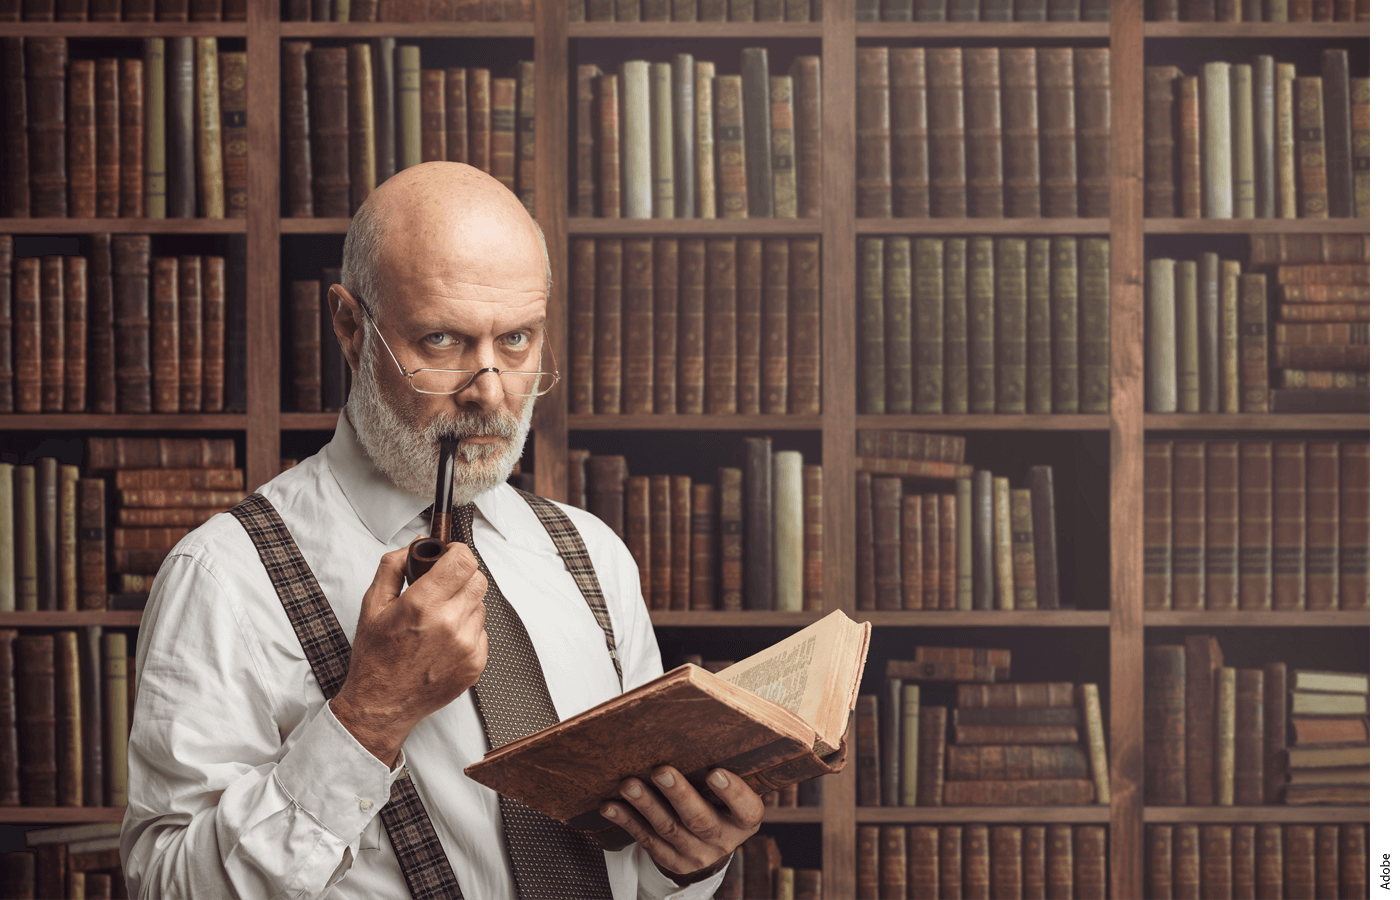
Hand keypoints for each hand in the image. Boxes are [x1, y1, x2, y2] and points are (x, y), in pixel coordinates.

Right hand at [330, 542, 489, 765]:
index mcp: (423, 605)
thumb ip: (393, 566)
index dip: (458, 552)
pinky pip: (482, 631)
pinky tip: (445, 640)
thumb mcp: (372, 605)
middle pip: (478, 579)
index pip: (463, 561)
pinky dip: (467, 629)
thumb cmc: (375, 658)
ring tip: (439, 618)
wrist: (382, 705)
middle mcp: (450, 624)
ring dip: (464, 604)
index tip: (449, 555)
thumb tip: (417, 544)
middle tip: (443, 586)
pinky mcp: (476, 663)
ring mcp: (466, 646)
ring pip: (481, 605)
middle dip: (461, 576)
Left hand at [600, 767, 763, 883]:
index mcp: (744, 820)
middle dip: (679, 795)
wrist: (707, 843)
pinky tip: (611, 806)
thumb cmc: (718, 800)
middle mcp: (723, 840)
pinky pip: (646, 840)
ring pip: (668, 829)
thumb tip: (694, 728)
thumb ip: (719, 769)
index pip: (747, 809)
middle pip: (700, 819)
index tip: (715, 773)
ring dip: (646, 805)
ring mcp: (696, 855)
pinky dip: (627, 821)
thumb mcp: (729, 792)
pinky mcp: (672, 861)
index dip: (733, 793)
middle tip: (660, 771)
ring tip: (629, 785)